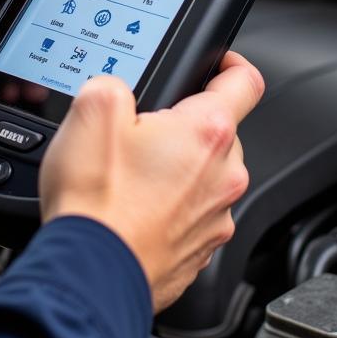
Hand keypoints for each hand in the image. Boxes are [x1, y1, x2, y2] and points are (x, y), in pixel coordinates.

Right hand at [39, 51, 263, 312]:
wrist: (90, 274)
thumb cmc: (97, 203)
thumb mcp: (92, 110)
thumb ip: (114, 84)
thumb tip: (117, 91)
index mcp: (207, 132)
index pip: (246, 81)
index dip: (230, 63)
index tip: (218, 63)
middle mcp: (224, 176)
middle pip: (219, 132)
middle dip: (184, 125)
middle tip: (140, 132)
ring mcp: (216, 218)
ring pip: (205, 176)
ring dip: (176, 170)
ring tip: (129, 177)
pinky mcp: (200, 252)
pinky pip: (191, 215)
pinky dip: (167, 208)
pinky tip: (131, 210)